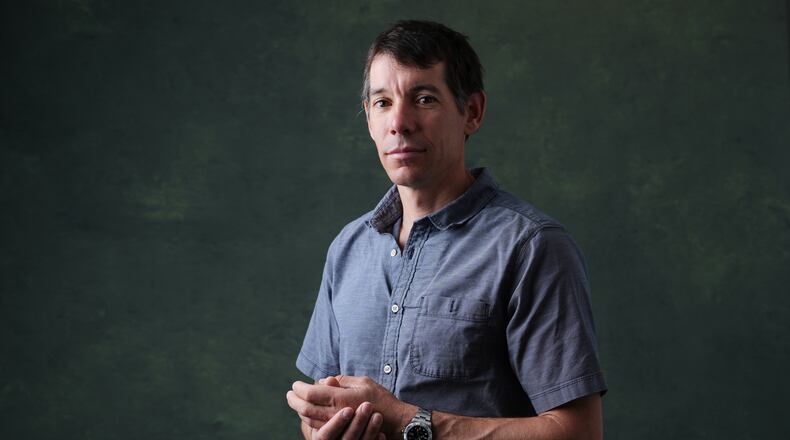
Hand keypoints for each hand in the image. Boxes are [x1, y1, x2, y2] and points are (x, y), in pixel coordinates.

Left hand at [289, 375, 416, 438]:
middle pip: (305, 408)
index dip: (300, 388)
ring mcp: (336, 425)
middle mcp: (335, 413)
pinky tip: (307, 413)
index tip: (295, 384)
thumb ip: (342, 380)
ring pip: (309, 419)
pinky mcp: (339, 432)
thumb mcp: (363, 382)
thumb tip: (325, 380)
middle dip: (294, 400)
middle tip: (289, 394)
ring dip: (299, 410)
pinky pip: (318, 427)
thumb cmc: (380, 399)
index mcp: (340, 398)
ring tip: (295, 402)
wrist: (393, 422)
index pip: (311, 393)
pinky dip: (309, 419)